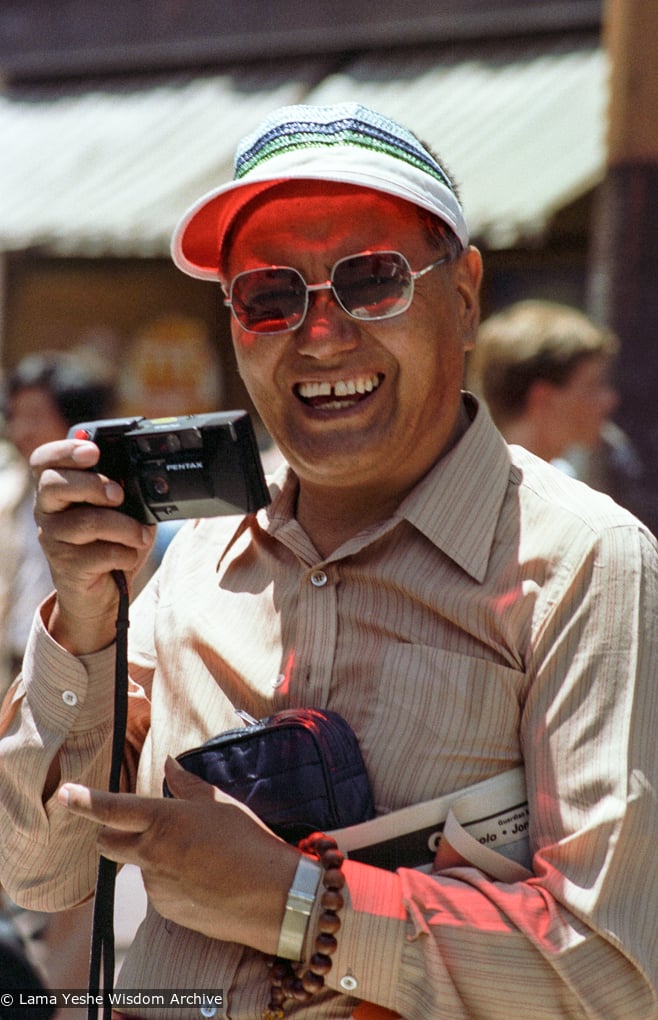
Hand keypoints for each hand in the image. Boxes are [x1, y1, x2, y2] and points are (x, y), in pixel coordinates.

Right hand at [30, 438, 154, 652]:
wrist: (101, 594)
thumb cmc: (110, 544)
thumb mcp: (122, 512)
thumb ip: (126, 492)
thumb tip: (144, 481)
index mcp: (58, 489)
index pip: (45, 460)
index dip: (65, 451)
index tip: (93, 451)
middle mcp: (48, 511)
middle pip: (55, 484)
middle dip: (94, 484)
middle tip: (118, 495)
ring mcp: (53, 539)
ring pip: (86, 522)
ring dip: (125, 527)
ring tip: (139, 535)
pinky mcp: (66, 567)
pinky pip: (101, 553)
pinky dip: (126, 553)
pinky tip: (129, 555)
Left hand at [58, 757, 299, 951]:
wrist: (271, 896)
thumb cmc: (248, 841)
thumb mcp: (219, 804)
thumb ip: (186, 785)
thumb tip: (168, 764)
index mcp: (162, 820)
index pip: (111, 809)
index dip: (84, 801)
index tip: (64, 793)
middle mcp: (150, 854)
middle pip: (107, 843)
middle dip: (111, 832)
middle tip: (137, 825)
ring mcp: (155, 886)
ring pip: (137, 866)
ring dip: (150, 857)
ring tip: (195, 855)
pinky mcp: (165, 910)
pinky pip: (157, 889)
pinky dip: (169, 881)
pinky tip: (201, 877)